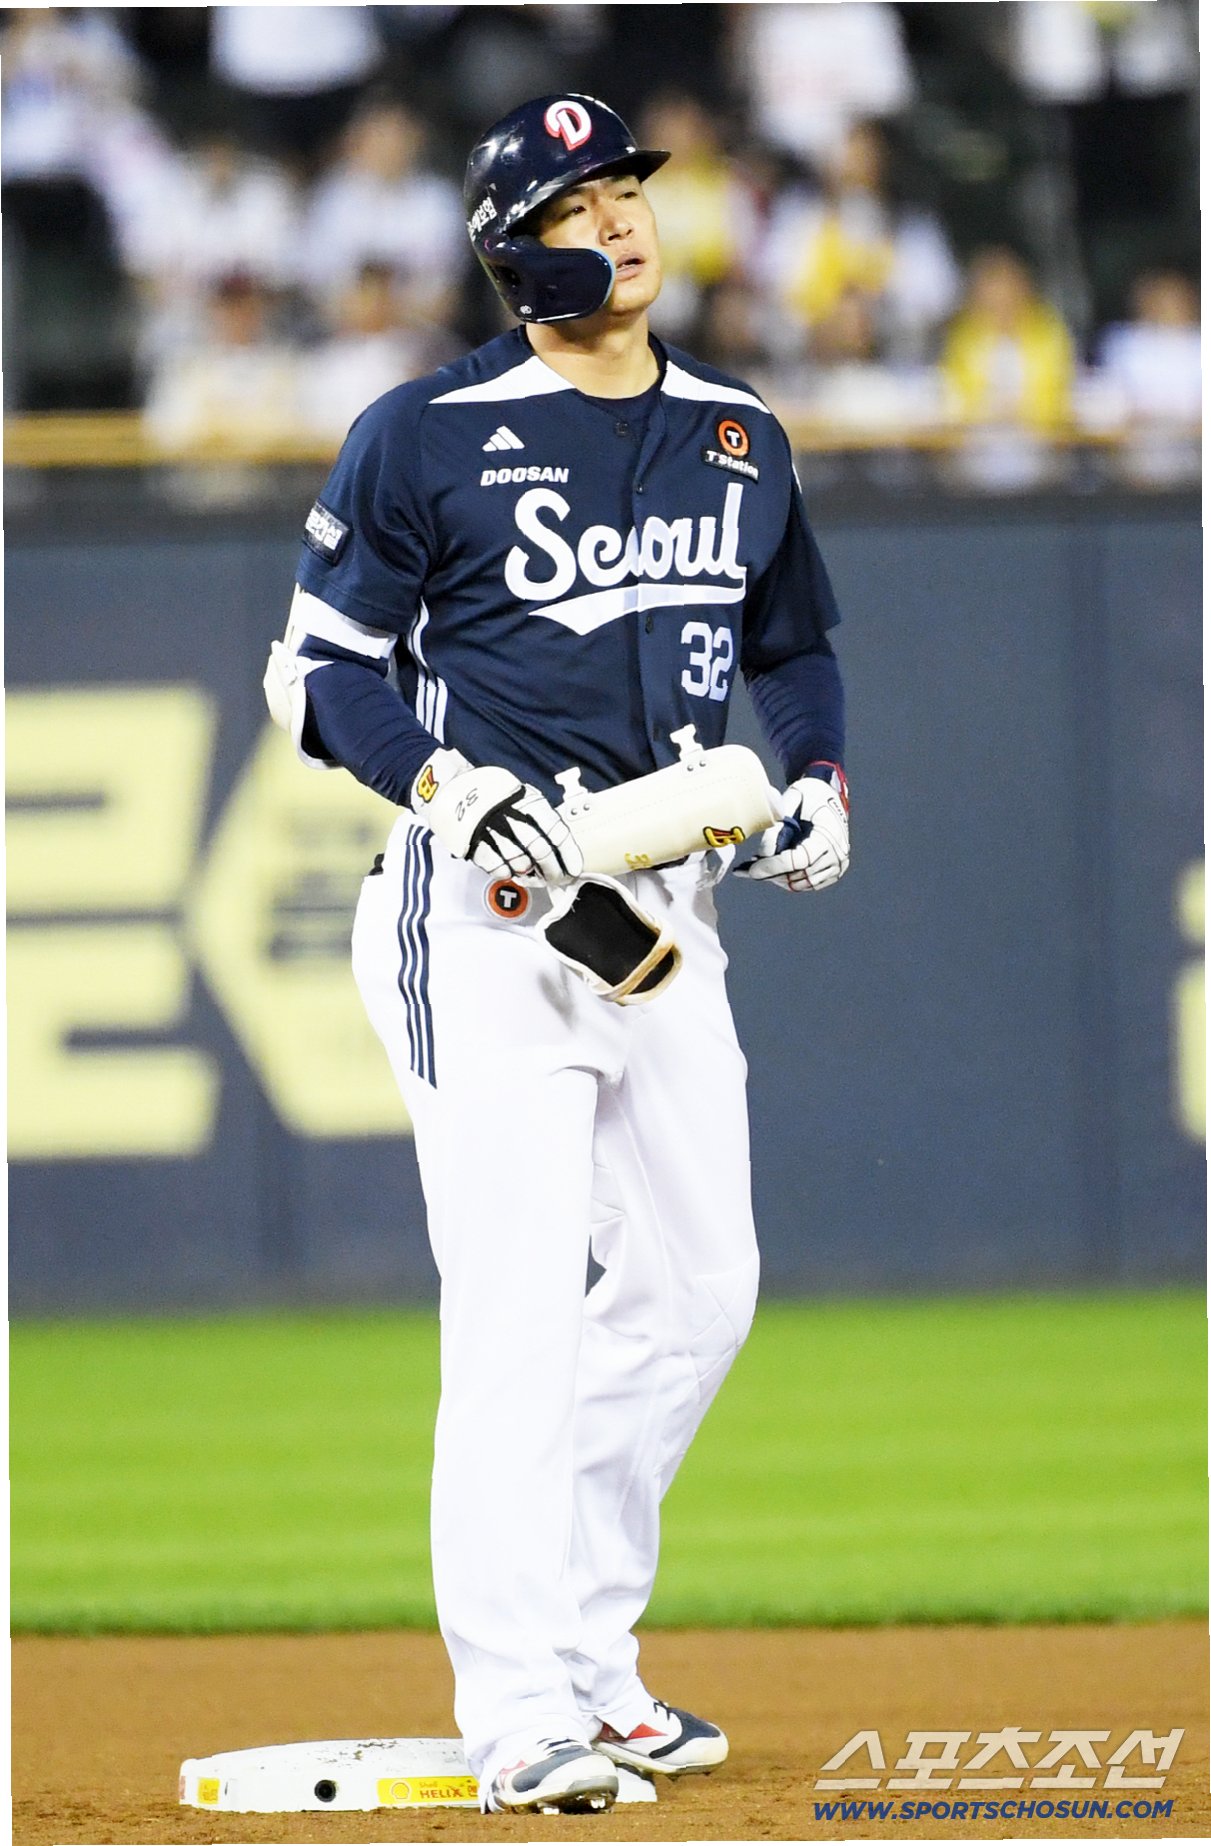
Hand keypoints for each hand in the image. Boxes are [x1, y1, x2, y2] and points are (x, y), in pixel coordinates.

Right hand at [411, 748, 583, 883]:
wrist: (455, 789)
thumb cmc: (494, 796)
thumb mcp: (522, 797)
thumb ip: (540, 818)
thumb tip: (559, 846)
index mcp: (529, 803)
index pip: (557, 833)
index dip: (568, 855)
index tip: (573, 869)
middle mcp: (513, 817)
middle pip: (541, 852)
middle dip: (552, 869)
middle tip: (554, 877)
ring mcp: (494, 832)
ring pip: (521, 864)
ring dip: (528, 871)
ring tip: (527, 869)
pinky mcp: (476, 845)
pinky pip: (499, 869)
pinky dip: (507, 872)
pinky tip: (507, 867)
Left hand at [736, 767, 849, 892]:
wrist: (829, 795)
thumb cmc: (809, 795)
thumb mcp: (790, 800)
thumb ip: (777, 827)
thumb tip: (764, 854)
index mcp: (829, 834)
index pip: (799, 860)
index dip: (774, 867)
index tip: (752, 870)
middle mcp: (838, 853)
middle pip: (798, 875)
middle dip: (771, 873)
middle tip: (749, 868)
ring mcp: (837, 865)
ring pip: (800, 884)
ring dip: (778, 878)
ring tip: (759, 866)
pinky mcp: (834, 871)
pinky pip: (807, 884)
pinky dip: (788, 880)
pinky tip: (772, 869)